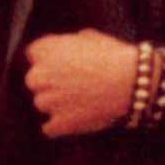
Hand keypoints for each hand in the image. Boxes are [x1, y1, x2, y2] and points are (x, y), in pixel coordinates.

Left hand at [21, 29, 141, 138]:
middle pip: (33, 80)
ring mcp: (48, 102)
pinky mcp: (59, 123)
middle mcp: (40, 75)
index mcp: (46, 51)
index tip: (62, 63)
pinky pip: (49, 128)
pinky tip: (75, 118)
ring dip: (55, 103)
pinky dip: (59, 125)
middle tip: (71, 83)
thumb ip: (68, 42)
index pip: (34, 53)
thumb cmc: (114, 56)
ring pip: (41, 103)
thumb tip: (64, 47)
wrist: (131, 83)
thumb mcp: (90, 36)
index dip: (49, 58)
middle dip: (48, 81)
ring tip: (79, 100)